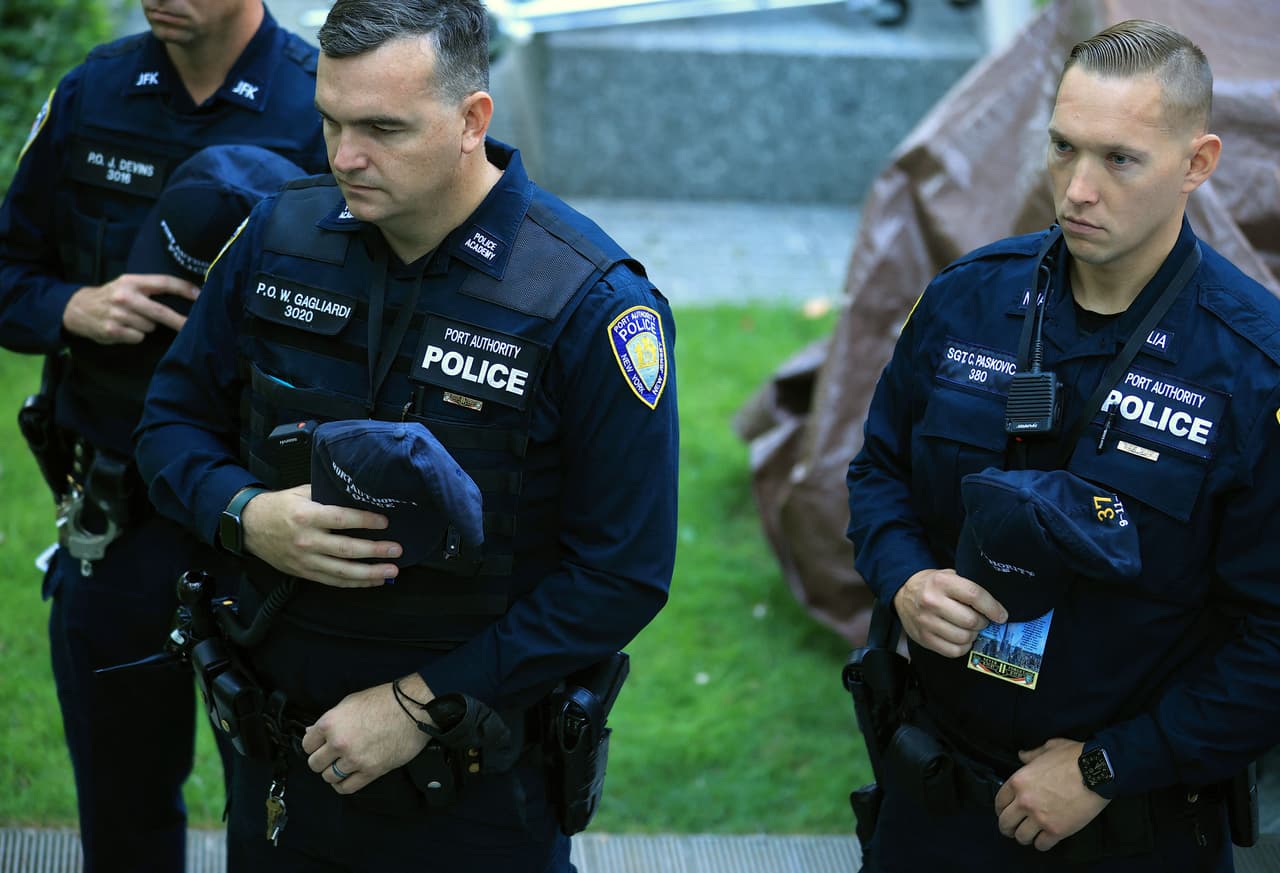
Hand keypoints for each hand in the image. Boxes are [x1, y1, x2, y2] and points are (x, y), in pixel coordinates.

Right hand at [62, 273, 198, 343]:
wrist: (77, 308)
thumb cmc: (111, 296)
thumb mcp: (127, 285)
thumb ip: (150, 288)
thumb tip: (183, 296)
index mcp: (131, 281)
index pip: (163, 283)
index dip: (184, 289)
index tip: (200, 295)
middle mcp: (125, 296)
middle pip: (161, 311)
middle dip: (180, 321)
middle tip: (193, 325)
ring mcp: (118, 314)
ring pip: (150, 326)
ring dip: (147, 326)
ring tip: (132, 320)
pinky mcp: (113, 330)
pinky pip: (138, 337)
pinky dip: (136, 335)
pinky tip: (124, 329)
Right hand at [241, 484, 401, 586]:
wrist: (249, 526)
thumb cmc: (279, 506)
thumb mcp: (302, 492)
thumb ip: (328, 495)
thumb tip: (359, 494)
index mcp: (306, 516)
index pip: (341, 519)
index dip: (365, 521)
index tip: (385, 522)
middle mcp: (306, 540)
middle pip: (345, 549)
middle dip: (374, 551)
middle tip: (396, 550)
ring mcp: (305, 560)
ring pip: (341, 571)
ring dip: (369, 573)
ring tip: (391, 570)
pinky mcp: (303, 573)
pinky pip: (332, 581)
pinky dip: (354, 583)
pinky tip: (372, 581)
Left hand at [302, 674, 435, 794]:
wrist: (413, 709)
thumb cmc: (384, 701)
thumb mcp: (350, 703)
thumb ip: (330, 720)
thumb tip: (312, 733)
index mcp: (331, 723)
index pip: (307, 744)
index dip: (314, 744)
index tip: (321, 745)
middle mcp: (339, 743)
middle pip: (315, 764)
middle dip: (322, 760)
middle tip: (332, 756)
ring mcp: (355, 759)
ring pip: (329, 777)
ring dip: (333, 772)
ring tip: (342, 765)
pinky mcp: (371, 771)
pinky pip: (346, 787)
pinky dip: (343, 785)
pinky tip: (347, 777)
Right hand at [893, 568, 1006, 657]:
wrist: (902, 594)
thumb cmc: (932, 585)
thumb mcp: (948, 575)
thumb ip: (968, 586)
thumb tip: (995, 606)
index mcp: (941, 582)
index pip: (975, 596)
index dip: (993, 608)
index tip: (1001, 615)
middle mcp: (932, 601)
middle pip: (971, 620)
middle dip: (983, 623)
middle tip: (982, 620)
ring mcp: (926, 622)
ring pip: (964, 638)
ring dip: (973, 635)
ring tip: (970, 629)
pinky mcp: (923, 638)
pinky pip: (953, 651)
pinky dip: (962, 647)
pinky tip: (961, 638)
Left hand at [995, 738, 1109, 851]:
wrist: (1097, 773)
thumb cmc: (1073, 757)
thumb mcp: (1048, 748)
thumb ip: (1031, 754)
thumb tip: (1022, 755)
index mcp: (1019, 781)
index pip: (999, 801)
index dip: (1000, 809)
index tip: (1004, 812)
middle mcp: (1024, 802)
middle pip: (1005, 823)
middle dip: (1007, 827)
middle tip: (1012, 829)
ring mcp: (1040, 818)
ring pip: (1021, 837)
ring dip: (1024, 837)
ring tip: (1028, 836)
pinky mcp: (1056, 831)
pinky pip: (1041, 845)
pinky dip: (1041, 844)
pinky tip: (1044, 839)